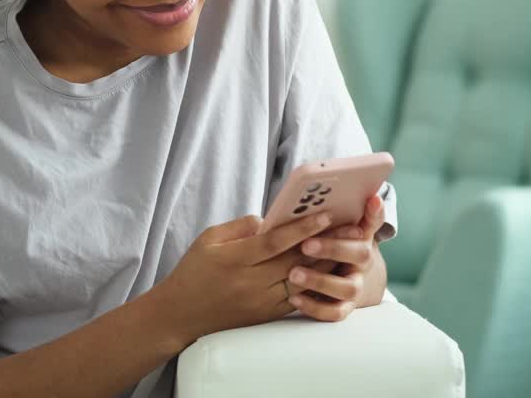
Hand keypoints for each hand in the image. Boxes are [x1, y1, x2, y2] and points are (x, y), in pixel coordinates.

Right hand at [150, 211, 335, 345]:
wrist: (180, 315)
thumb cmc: (193, 272)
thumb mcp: (208, 240)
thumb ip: (239, 227)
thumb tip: (269, 220)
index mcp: (235, 260)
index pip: (275, 243)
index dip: (301, 229)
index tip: (324, 216)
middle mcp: (250, 283)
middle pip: (295, 262)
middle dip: (325, 243)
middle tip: (350, 228)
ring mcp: (260, 302)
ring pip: (302, 282)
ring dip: (327, 265)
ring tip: (349, 249)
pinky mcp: (266, 316)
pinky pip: (297, 300)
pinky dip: (316, 285)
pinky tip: (332, 273)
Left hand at [285, 194, 388, 321]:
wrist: (342, 279)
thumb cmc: (328, 244)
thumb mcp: (331, 223)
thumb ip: (326, 209)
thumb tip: (323, 191)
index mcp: (360, 236)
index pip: (372, 220)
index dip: (374, 212)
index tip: (371, 199)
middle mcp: (362, 261)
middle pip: (360, 253)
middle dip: (333, 248)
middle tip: (307, 245)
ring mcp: (355, 285)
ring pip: (347, 287)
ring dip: (320, 280)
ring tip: (294, 274)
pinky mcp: (344, 307)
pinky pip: (334, 312)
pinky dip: (314, 307)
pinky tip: (294, 298)